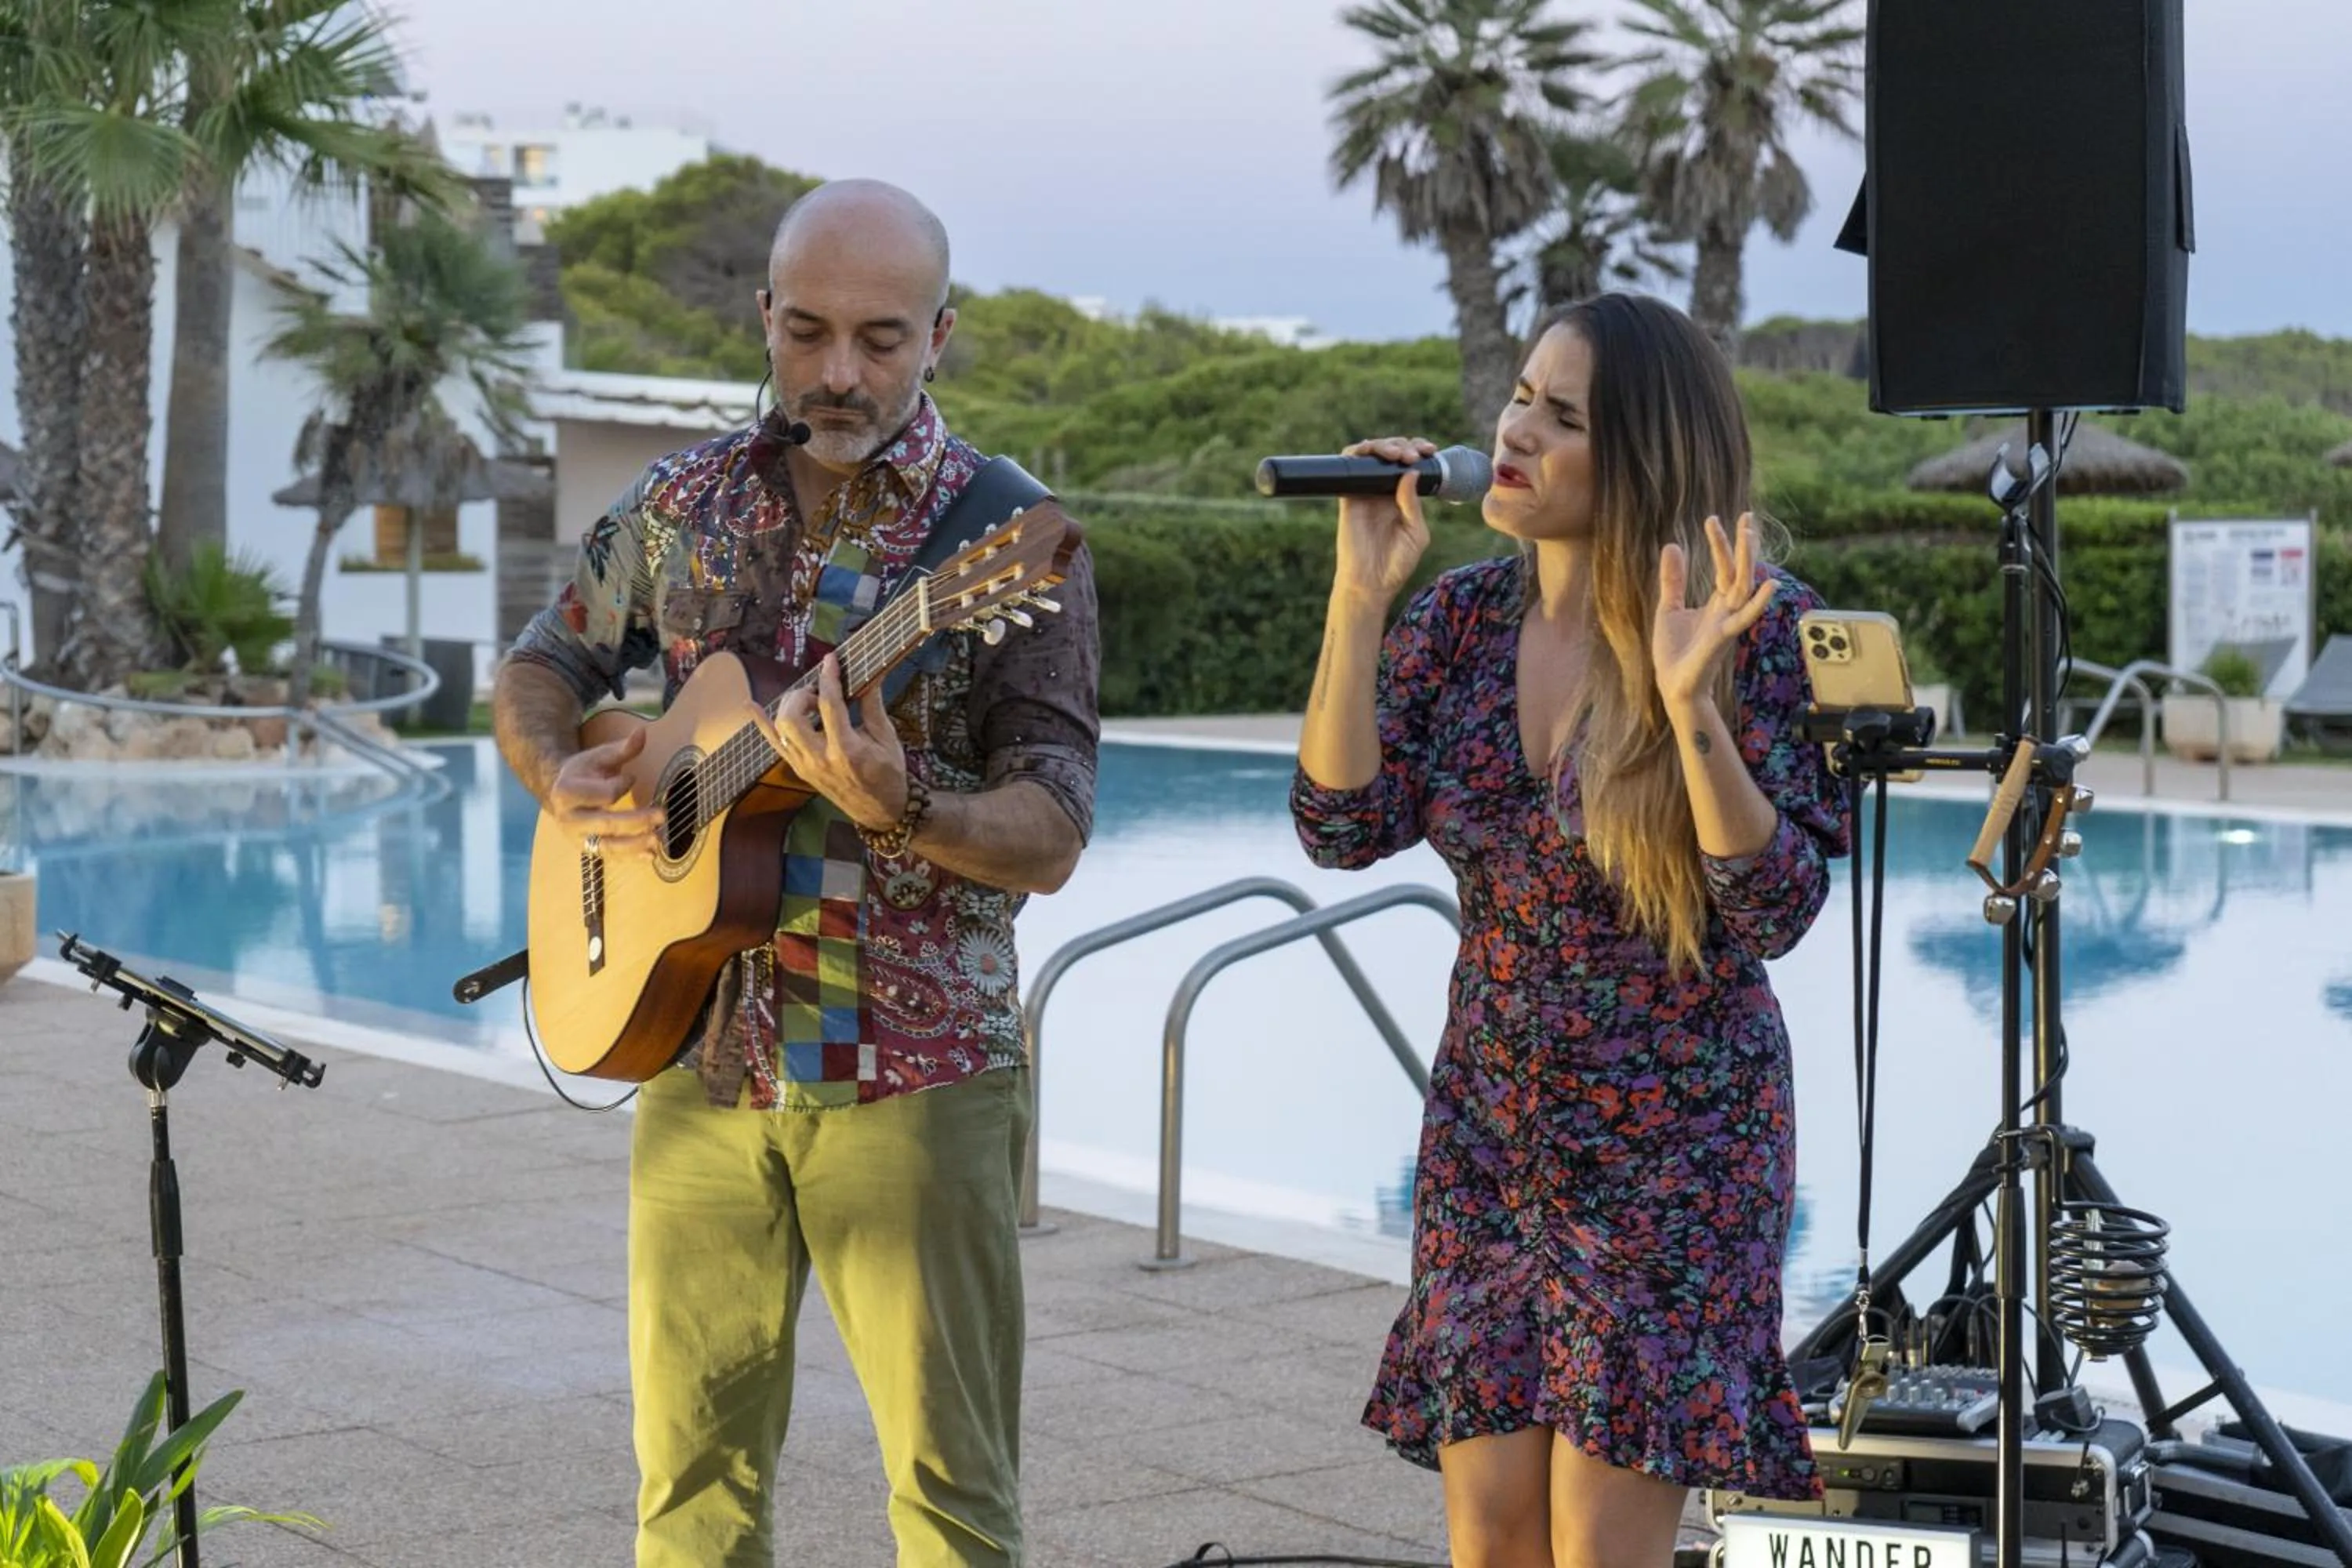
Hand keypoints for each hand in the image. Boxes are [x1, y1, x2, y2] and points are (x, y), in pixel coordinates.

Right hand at [550, 726, 665, 857]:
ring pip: (608, 846)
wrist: (560, 793)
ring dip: (635, 845)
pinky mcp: (588, 849)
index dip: (620, 786)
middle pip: (607, 823)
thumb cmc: (584, 772)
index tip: (632, 777)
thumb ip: (621, 749)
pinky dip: (632, 858)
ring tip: (658, 841)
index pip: (602, 794)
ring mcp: (578, 837)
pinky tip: (651, 857)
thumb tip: (642, 732)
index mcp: (567, 792)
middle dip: (636, 821)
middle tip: (662, 815)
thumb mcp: (598, 756)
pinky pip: (611, 857)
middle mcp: (570, 819)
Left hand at [749, 654, 908, 831]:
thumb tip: (870, 673)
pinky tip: (751, 705)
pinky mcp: (799, 770)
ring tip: (809, 702)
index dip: (828, 677)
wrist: (880, 811)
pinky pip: (774, 744)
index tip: (830, 660)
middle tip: (819, 693)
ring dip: (790, 706)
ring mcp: (806, 766)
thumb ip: (872, 704)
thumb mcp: (887, 737)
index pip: (829, 705)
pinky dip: (762, 723)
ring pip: (780, 728)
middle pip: (793, 717)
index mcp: (847, 750)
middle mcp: (820, 759)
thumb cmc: (889, 774)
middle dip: (802, 695)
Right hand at [1332, 435, 1433, 607]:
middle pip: (1391, 453)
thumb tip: (1411, 472)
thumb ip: (1413, 503)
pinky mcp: (1348, 496)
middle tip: (1413, 455)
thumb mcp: (1416, 533)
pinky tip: (1373, 453)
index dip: (1419, 451)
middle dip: (1404, 445)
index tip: (1430, 450)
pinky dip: (1358, 452)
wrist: (1370, 583)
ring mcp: (1365, 492)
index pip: (1411, 465)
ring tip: (1397, 455)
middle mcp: (1384, 491)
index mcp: (1404, 498)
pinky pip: (1349, 465)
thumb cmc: (1396, 564)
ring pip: (1371, 454)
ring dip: (1384, 445)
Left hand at [1653, 512, 1776, 712]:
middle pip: (1739, 571)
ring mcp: (1728, 622)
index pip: (1723, 567)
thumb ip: (1674, 579)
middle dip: (1742, 544)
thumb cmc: (1674, 652)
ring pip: (1743, 586)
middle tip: (1746, 515)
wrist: (1673, 685)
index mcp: (1716, 603)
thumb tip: (1674, 544)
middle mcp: (1727, 609)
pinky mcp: (1724, 637)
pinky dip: (1758, 602)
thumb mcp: (1669, 607)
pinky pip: (1745, 617)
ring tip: (1749, 532)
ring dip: (1747, 560)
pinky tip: (1771, 583)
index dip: (1721, 544)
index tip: (1714, 518)